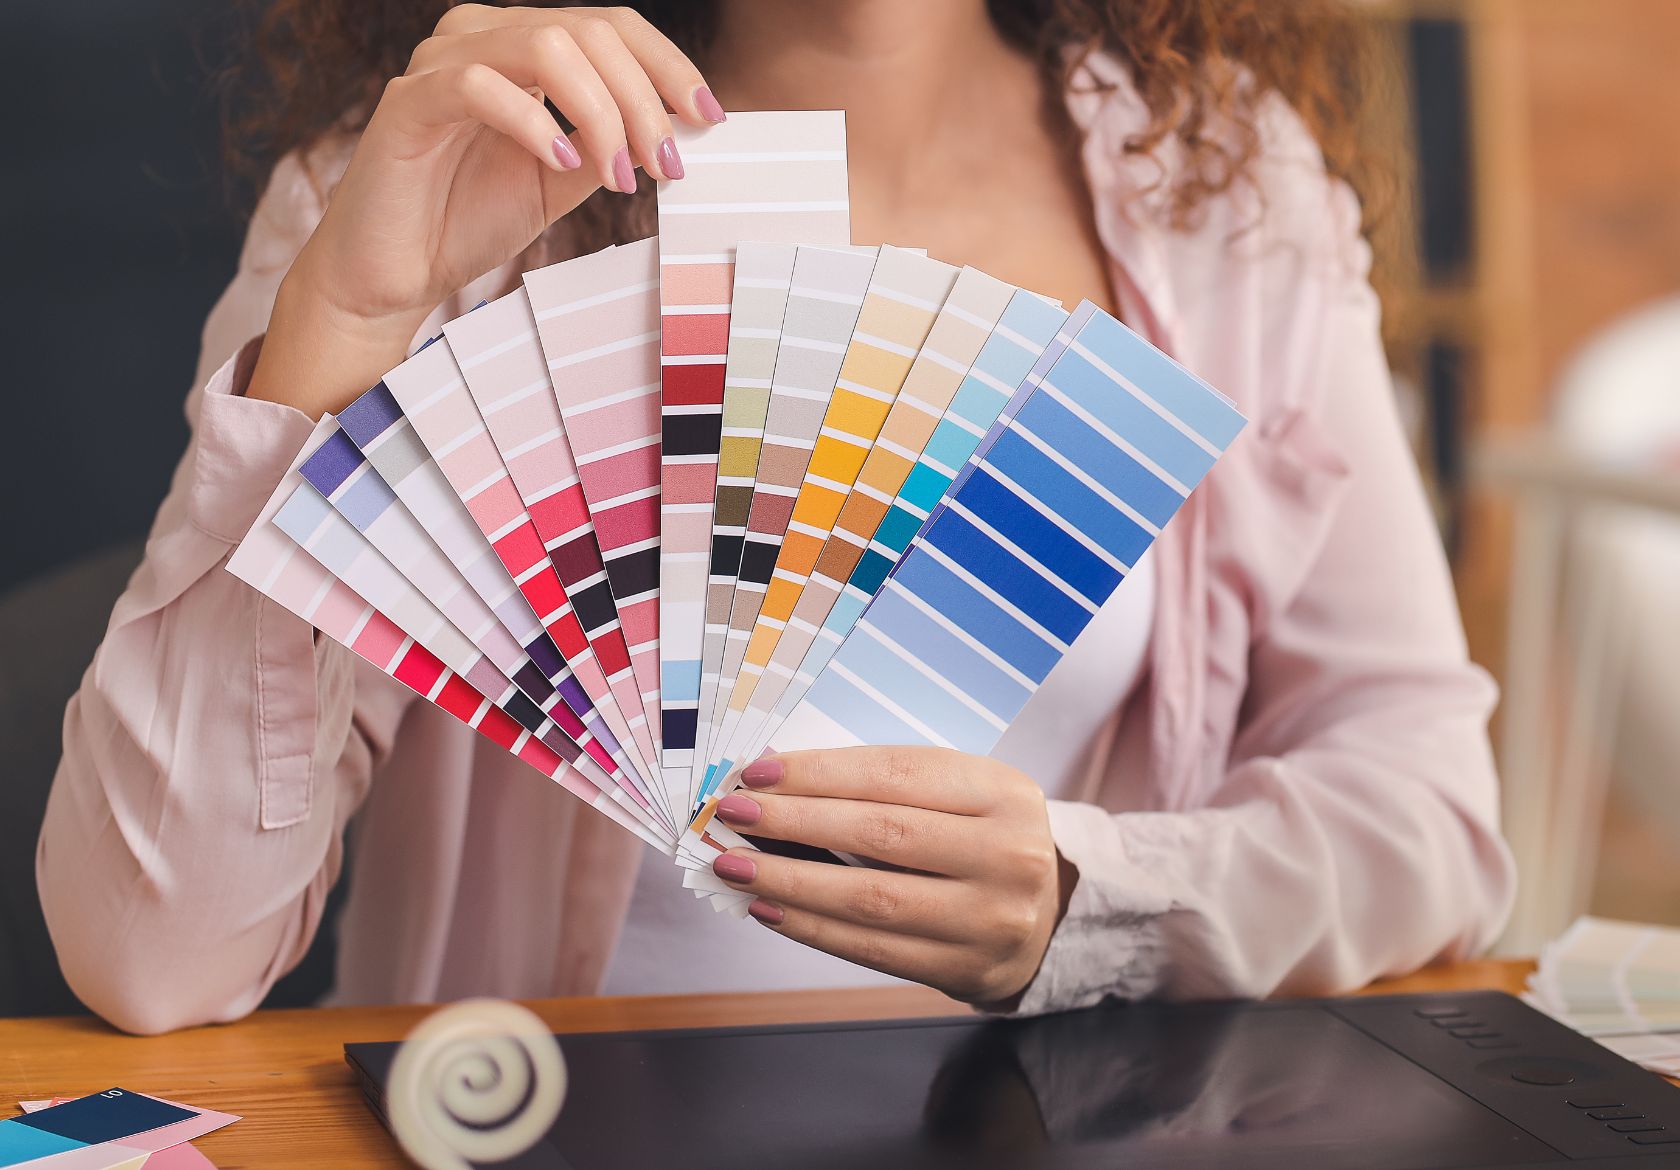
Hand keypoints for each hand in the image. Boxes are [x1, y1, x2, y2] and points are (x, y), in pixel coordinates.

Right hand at [248, 4, 723, 417]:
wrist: (392, 273)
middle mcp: (482, 37)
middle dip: (642, 99)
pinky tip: (563, 163)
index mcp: (523, 48)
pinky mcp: (409, 101)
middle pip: (587, 31)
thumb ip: (612, 144)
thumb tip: (676, 126)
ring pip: (545, 45)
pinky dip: (535, 123)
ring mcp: (442, 62)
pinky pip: (480, 86)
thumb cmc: (469, 219)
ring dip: (600, 111)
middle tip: (665, 166)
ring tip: (616, 176)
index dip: (668, 66)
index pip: (610, 27)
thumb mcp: (565, 181)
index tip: (708, 118)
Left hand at [709, 748, 1077, 1006]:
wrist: (1046, 915)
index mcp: (1004, 792)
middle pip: (880, 833)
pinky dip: (813, 928)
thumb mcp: (959, 793)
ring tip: (736, 866)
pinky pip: (873, 948)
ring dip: (791, 880)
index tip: (758, 771)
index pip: (896, 774)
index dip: (821, 772)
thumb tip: (777, 784)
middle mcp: (1008, 854)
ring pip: (871, 897)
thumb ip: (883, 785)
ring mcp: (991, 918)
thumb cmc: (980, 838)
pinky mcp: (967, 969)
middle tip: (734, 813)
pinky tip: (771, 907)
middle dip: (795, 821)